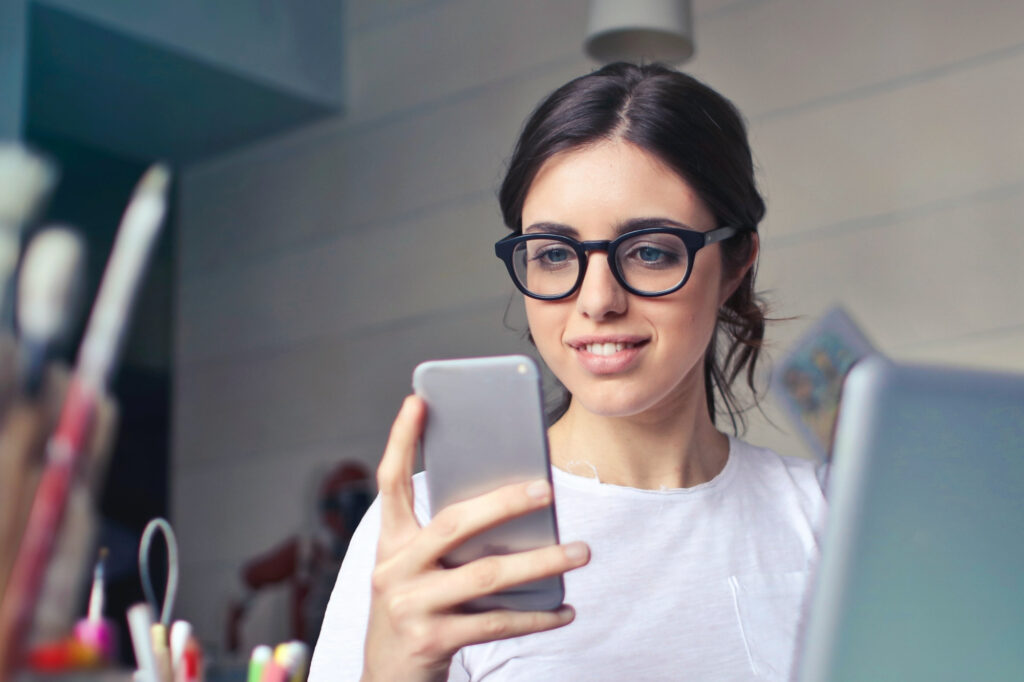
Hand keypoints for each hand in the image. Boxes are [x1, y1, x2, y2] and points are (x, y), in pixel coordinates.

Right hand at [361, 396, 588, 681]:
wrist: (387, 681)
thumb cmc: (415, 610)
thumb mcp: (418, 571)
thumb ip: (449, 540)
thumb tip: (517, 507)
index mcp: (390, 543)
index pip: (391, 482)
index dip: (401, 439)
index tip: (418, 400)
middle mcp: (393, 570)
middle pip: (453, 523)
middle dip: (503, 503)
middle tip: (547, 489)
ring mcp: (410, 606)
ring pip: (486, 574)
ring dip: (540, 563)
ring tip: (581, 551)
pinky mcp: (431, 641)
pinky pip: (497, 623)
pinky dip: (537, 617)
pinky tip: (566, 610)